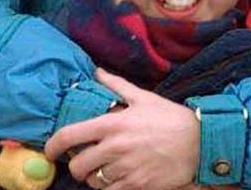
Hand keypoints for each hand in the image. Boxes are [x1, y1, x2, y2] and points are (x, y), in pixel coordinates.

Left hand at [44, 68, 199, 189]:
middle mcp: (114, 148)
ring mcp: (126, 169)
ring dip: (93, 178)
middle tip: (83, 162)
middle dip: (76, 166)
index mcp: (111, 124)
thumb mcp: (142, 97)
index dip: (52, 146)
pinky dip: (109, 188)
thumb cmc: (170, 118)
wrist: (201, 143)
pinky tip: (117, 179)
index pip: (69, 136)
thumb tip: (96, 71)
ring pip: (93, 182)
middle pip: (78, 166)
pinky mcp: (138, 185)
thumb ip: (115, 85)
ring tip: (102, 170)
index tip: (49, 151)